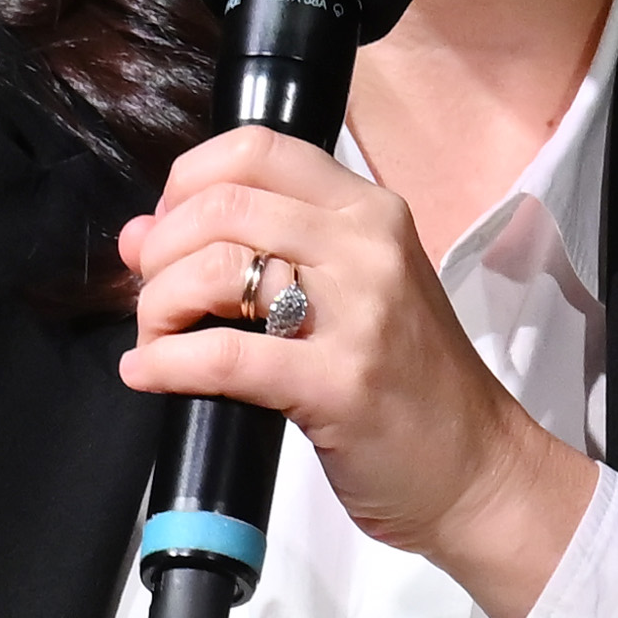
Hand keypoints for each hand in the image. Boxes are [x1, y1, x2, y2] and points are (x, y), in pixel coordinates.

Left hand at [115, 127, 594, 617]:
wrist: (478, 469)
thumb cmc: (409, 383)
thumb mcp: (349, 294)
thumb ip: (256, 251)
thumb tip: (139, 236)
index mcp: (370, 211)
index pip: (255, 148)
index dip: (186, 183)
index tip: (166, 228)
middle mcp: (368, 247)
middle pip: (222, 205)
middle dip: (161, 252)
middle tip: (153, 296)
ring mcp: (360, 313)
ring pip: (215, 269)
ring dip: (158, 305)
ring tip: (157, 338)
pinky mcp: (340, 383)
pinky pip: (222, 356)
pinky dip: (166, 362)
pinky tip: (150, 373)